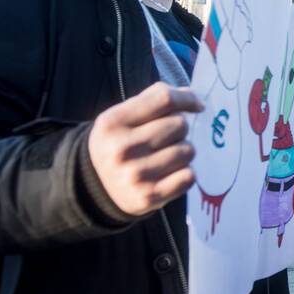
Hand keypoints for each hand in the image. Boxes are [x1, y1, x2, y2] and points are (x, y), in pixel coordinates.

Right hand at [88, 82, 202, 216]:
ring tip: (166, 157)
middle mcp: (122, 148)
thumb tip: (192, 97)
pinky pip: (189, 176)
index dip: (187, 99)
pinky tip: (170, 173)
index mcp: (113, 122)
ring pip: (187, 150)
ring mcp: (136, 174)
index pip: (164, 99)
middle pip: (179, 124)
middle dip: (179, 129)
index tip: (197, 105)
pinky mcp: (150, 196)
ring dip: (183, 152)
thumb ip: (153, 99)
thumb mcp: (123, 116)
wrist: (96, 186)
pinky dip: (185, 173)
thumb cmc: (118, 142)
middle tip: (167, 138)